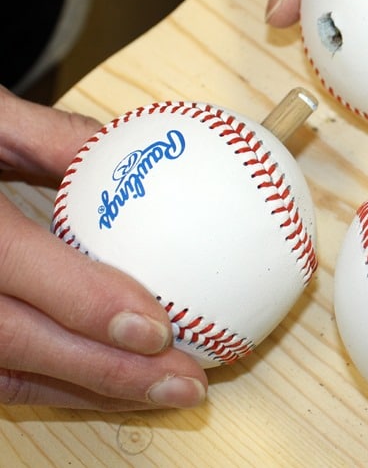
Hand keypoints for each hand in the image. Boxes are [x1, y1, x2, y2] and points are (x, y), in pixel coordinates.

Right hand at [0, 87, 207, 410]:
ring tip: (162, 393)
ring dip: (91, 391)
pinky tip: (109, 386)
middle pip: (15, 342)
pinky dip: (57, 387)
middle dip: (106, 372)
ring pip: (5, 375)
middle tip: (185, 385)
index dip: (86, 302)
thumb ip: (55, 138)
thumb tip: (140, 154)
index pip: (13, 264)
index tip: (159, 328)